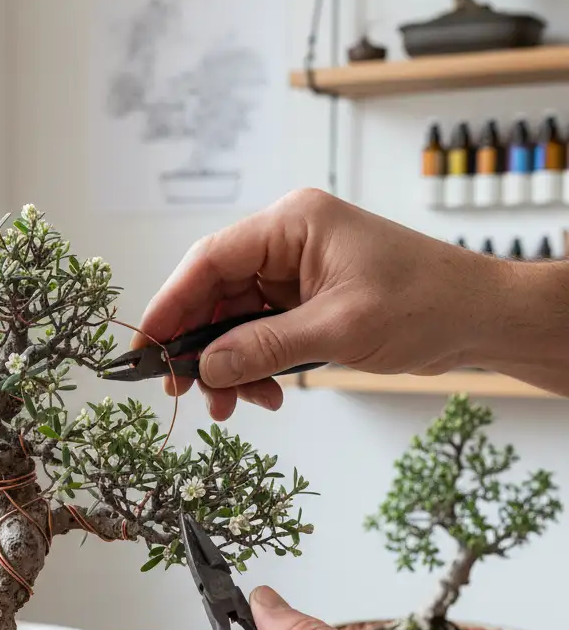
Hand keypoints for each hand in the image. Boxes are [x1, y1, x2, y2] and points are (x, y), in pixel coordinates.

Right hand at [135, 189, 508, 419]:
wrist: (482, 318)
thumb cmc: (428, 304)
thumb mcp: (339, 329)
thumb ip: (264, 347)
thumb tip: (205, 367)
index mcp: (291, 224)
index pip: (209, 260)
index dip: (170, 304)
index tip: (147, 346)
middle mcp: (287, 242)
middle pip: (215, 293)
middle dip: (200, 346)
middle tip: (185, 390)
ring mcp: (295, 272)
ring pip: (234, 319)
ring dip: (228, 365)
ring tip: (234, 406)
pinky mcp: (306, 300)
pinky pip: (260, 333)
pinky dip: (255, 366)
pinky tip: (263, 394)